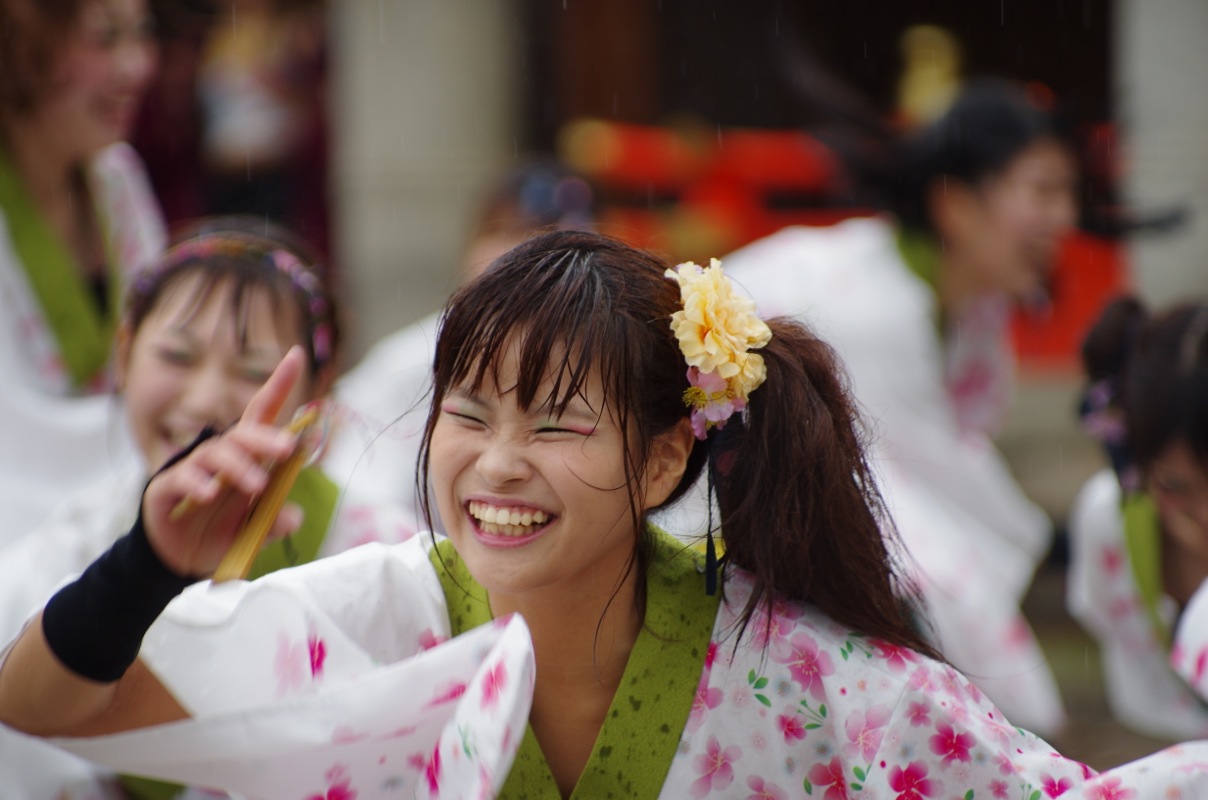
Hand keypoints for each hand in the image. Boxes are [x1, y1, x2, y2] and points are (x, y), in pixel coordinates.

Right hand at [141, 346, 307, 576]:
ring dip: (238, 467)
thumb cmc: (223, 533)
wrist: (181, 559)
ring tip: (256, 485)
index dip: (279, 384)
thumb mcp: (254, 532)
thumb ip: (274, 523)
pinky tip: (209, 494)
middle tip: (287, 448)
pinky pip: (183, 478)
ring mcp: (194, 469)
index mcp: (248, 458)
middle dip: (266, 438)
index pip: (263, 414)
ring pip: (217, 455)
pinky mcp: (167, 487)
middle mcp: (222, 457)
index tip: (297, 355)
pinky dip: (197, 484)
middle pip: (244, 434)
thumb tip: (293, 517)